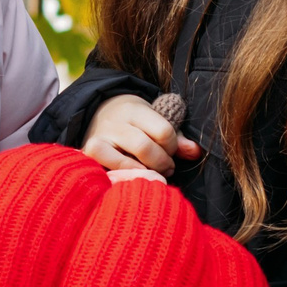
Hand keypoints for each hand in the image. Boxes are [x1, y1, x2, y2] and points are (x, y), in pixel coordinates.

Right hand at [83, 95, 199, 178]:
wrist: (97, 113)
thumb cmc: (134, 122)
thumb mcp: (154, 119)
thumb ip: (176, 137)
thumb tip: (196, 152)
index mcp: (135, 109)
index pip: (162, 130)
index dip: (171, 145)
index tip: (170, 150)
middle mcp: (116, 122)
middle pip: (145, 148)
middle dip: (161, 162)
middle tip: (166, 167)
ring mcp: (100, 139)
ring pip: (126, 162)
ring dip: (144, 173)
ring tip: (151, 174)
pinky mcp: (90, 154)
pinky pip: (109, 171)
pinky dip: (125, 177)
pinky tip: (132, 177)